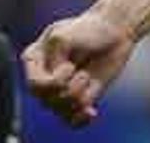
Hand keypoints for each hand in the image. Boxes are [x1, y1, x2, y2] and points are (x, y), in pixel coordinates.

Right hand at [23, 9, 135, 127]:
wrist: (115, 31)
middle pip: (47, 100)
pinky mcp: (79, 98)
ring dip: (79, 94)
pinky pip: (73, 120)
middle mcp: (44, 77)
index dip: (53, 82)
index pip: (34, 85)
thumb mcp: (64, 36)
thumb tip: (57, 84)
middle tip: (81, 72)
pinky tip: (91, 112)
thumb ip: (54, 56)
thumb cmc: (88, 28)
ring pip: (62, 108)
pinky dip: (81, 117)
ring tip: (87, 76)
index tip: (69, 65)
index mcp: (34, 60)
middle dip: (68, 89)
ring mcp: (61, 89)